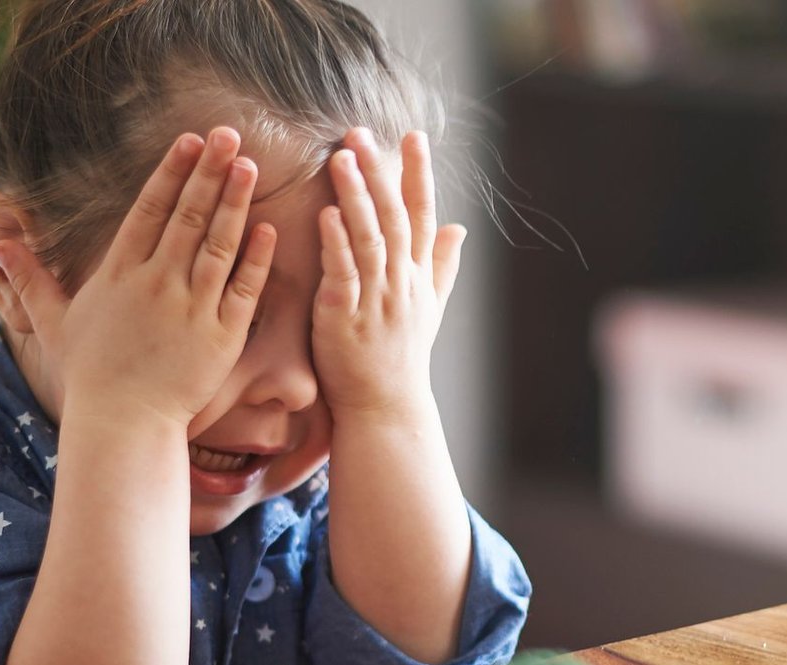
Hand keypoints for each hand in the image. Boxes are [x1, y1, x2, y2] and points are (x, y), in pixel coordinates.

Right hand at [0, 126, 276, 429]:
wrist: (124, 424)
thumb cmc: (91, 375)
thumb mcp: (54, 323)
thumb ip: (31, 280)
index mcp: (119, 273)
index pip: (149, 210)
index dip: (171, 172)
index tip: (189, 140)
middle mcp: (157, 283)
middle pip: (187, 216)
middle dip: (209, 172)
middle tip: (229, 135)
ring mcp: (192, 308)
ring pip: (218, 244)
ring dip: (235, 202)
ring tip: (250, 166)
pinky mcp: (222, 335)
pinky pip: (243, 288)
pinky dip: (257, 258)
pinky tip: (268, 228)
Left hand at [312, 127, 466, 419]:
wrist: (386, 409)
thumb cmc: (402, 360)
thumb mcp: (430, 309)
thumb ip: (441, 266)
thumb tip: (460, 228)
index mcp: (418, 277)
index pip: (423, 215)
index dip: (418, 174)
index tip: (414, 136)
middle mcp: (402, 283)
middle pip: (394, 217)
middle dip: (380, 173)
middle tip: (361, 133)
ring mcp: (375, 300)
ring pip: (369, 238)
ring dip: (355, 196)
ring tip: (341, 158)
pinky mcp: (345, 318)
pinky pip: (343, 274)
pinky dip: (336, 243)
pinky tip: (326, 214)